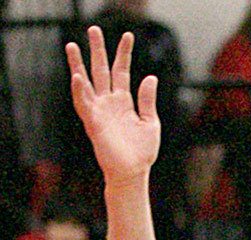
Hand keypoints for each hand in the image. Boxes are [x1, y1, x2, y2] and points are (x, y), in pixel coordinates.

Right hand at [66, 26, 160, 185]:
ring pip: (86, 82)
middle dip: (97, 50)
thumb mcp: (150, 122)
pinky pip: (83, 104)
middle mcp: (108, 102)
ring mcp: (99, 111)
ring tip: (72, 45)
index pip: (122, 71)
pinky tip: (77, 77)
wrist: (133, 172)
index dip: (124, 53)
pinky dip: (80, 91)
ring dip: (78, 65)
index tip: (128, 35)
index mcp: (123, 101)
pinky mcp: (93, 123)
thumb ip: (147, 100)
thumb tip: (150, 77)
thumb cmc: (142, 151)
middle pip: (100, 70)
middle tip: (93, 29)